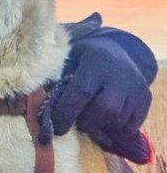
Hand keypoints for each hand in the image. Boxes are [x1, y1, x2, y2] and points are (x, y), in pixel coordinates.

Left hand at [50, 36, 152, 163]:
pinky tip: (103, 119)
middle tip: (74, 121)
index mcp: (95, 61)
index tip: (55, 126)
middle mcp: (118, 75)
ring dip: (99, 125)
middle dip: (85, 121)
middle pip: (103, 110)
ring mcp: (135, 88)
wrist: (116, 51)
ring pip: (117, 121)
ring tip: (88, 118)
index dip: (67, 112)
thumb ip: (56, 75)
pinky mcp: (144, 100)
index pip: (81, 91)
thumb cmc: (83, 57)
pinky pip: (129, 126)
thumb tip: (35, 98)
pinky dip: (114, 128)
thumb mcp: (68, 57)